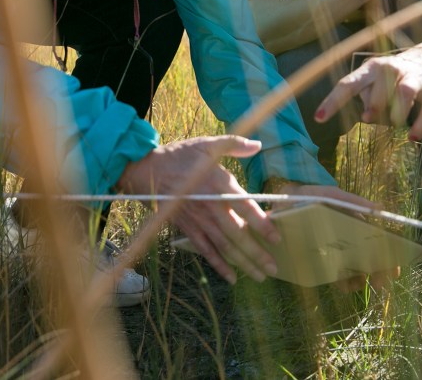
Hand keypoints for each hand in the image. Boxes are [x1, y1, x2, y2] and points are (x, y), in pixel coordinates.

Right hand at [117, 135, 280, 284]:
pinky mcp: (187, 228)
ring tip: (260, 276)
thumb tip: (258, 145)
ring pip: (223, 246)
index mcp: (218, 184)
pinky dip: (218, 265)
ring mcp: (197, 220)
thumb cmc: (178, 156)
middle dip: (257, 253)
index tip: (276, 238)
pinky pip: (205, 250)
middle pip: (237, 234)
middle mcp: (210, 206)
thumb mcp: (206, 144)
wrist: (145, 170)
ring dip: (242, 262)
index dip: (261, 224)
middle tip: (274, 268)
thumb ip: (233, 144)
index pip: (245, 207)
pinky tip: (231, 277)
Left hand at [268, 182, 397, 291]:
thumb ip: (352, 200)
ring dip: (359, 279)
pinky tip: (342, 285)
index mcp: (354, 222)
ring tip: (356, 285)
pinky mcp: (320, 257)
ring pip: (354, 267)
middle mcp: (348, 236)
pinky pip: (335, 272)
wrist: (282, 203)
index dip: (389, 256)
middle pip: (369, 257)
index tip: (394, 271)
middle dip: (377, 272)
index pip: (378, 240)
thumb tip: (380, 208)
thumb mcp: (330, 195)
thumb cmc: (309, 196)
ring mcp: (335, 248)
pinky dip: (341, 280)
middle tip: (379, 285)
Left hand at [314, 45, 421, 141]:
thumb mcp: (376, 82)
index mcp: (372, 68)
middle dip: (374, 107)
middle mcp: (392, 68)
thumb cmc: (396, 76)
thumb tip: (366, 117)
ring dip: (396, 114)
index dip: (333, 101)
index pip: (348, 84)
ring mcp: (416, 77)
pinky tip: (414, 136)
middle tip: (371, 117)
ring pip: (404, 94)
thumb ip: (368, 97)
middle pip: (379, 90)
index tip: (319, 118)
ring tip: (395, 125)